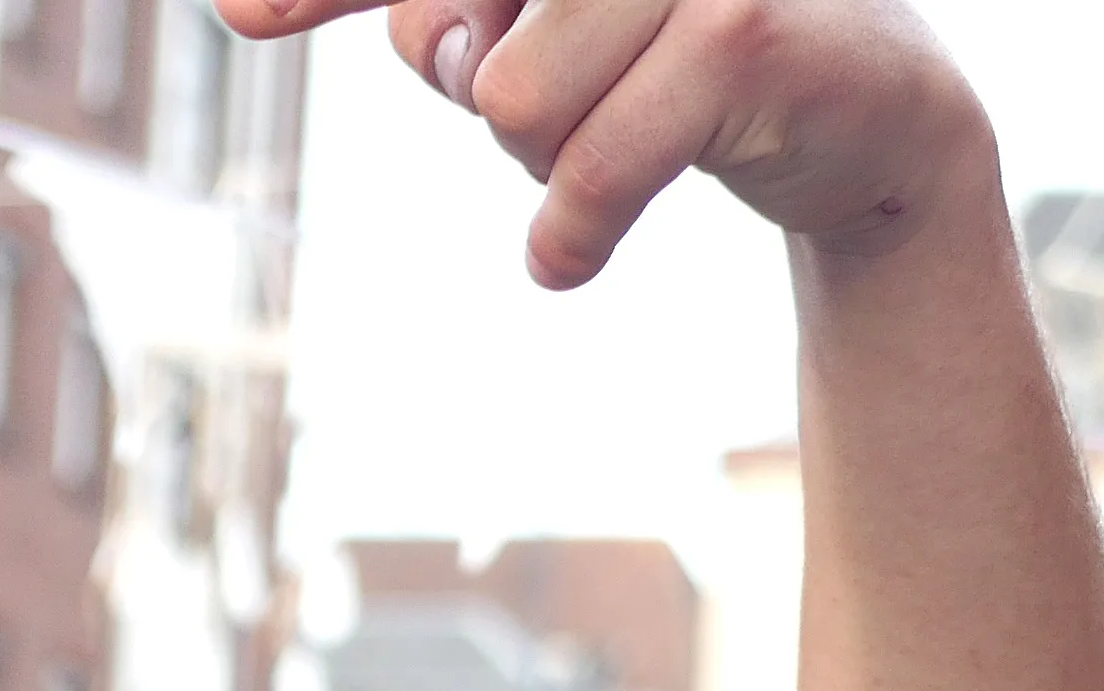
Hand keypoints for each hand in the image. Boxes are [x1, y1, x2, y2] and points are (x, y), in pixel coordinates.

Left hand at [224, 0, 985, 289]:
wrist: (868, 118)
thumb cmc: (679, 61)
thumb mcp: (550, 36)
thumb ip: (454, 24)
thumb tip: (430, 49)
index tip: (236, 16)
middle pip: (446, 31)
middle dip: (462, 75)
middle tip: (545, 94)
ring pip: (505, 104)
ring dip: (545, 160)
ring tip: (627, 138)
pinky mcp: (739, 30)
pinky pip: (583, 169)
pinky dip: (570, 234)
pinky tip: (576, 253)